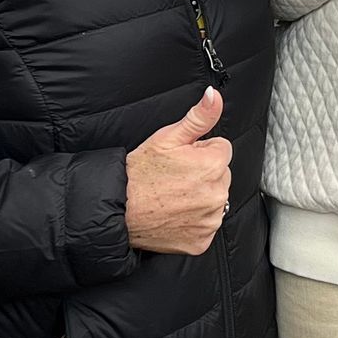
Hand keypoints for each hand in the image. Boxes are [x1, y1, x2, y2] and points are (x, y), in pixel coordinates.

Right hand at [125, 86, 232, 255]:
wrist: (117, 210)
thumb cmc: (138, 173)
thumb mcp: (167, 138)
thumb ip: (198, 117)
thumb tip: (214, 96)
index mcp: (214, 164)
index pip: (221, 149)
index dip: (199, 151)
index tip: (180, 160)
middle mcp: (218, 193)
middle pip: (220, 175)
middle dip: (202, 174)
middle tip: (173, 178)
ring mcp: (210, 219)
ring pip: (213, 200)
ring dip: (199, 198)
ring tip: (170, 196)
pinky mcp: (202, 240)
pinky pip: (205, 225)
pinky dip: (193, 221)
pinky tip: (173, 214)